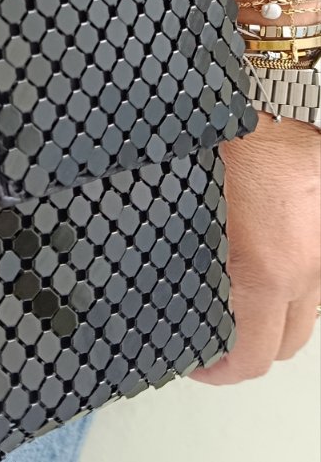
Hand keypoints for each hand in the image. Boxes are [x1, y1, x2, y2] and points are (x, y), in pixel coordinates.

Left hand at [190, 112, 320, 384]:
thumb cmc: (216, 139)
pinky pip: (318, 268)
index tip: (202, 364)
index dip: (222, 371)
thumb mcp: (187, 212)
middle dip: (253, 347)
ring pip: (311, 306)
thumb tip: (157, 297)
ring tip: (243, 299)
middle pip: (289, 341)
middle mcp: (306, 263)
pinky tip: (269, 261)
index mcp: (266, 270)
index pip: (253, 356)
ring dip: (280, 311)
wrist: (256, 90)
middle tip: (219, 338)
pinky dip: (298, 276)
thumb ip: (185, 262)